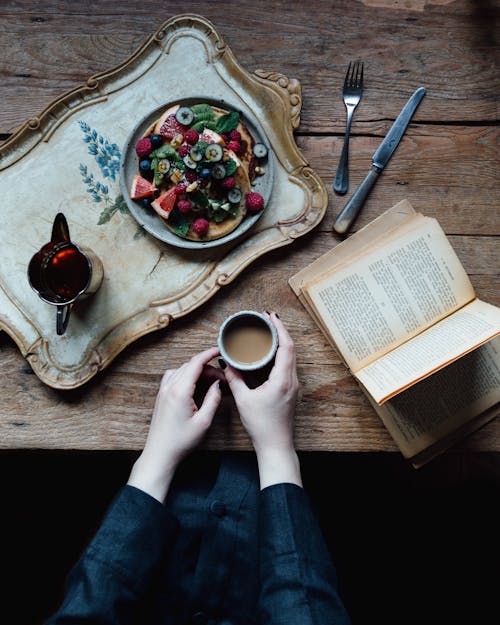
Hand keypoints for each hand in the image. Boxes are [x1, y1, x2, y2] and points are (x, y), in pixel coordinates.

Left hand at [128, 347, 222, 501]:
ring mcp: (163, 391)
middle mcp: (169, 387)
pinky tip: (193, 386)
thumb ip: (213, 399)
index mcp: (180, 391)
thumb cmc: (181, 441)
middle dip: (208, 368)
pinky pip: (173, 377)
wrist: (160, 454)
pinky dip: (185, 375)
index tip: (220, 350)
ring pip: (182, 370)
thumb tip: (218, 384)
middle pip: (190, 366)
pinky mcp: (161, 396)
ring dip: (197, 371)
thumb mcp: (204, 422)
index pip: (196, 363)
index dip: (209, 354)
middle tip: (222, 379)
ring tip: (210, 383)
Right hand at [223, 313, 301, 488]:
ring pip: (290, 357)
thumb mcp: (243, 400)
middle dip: (280, 331)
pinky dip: (279, 355)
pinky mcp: (290, 391)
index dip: (279, 329)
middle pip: (290, 348)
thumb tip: (226, 363)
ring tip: (267, 333)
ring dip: (280, 343)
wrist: (276, 446)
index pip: (286, 347)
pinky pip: (287, 366)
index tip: (270, 317)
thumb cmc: (261, 426)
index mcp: (282, 380)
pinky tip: (268, 354)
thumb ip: (234, 379)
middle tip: (267, 320)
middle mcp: (292, 380)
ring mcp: (293, 386)